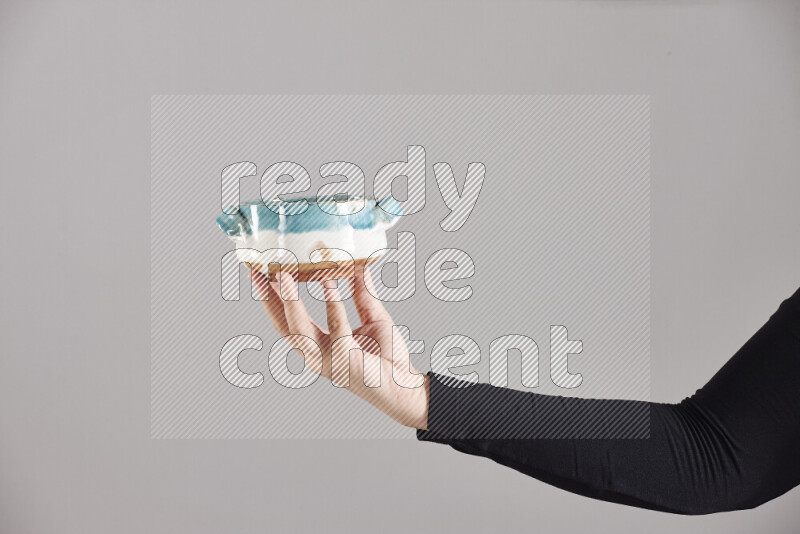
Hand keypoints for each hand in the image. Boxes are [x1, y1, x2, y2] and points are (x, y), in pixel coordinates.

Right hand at [250, 266, 428, 429]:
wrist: (406, 384)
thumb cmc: (387, 357)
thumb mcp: (372, 316)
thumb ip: (361, 293)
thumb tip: (358, 265)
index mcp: (317, 344)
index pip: (286, 319)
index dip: (270, 297)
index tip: (259, 273)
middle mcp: (316, 354)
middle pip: (283, 324)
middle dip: (267, 298)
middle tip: (258, 271)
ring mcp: (327, 360)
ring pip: (300, 329)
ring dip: (290, 302)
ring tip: (283, 276)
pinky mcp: (345, 361)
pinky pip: (336, 328)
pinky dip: (332, 305)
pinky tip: (329, 284)